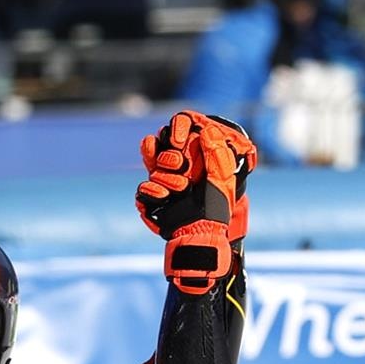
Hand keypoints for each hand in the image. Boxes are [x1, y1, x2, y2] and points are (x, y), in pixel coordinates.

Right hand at [137, 111, 257, 293]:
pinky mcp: (151, 199)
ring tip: (180, 188)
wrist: (200, 235)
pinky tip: (165, 197)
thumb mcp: (222, 178)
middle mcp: (175, 167)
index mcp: (193, 157)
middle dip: (169, 156)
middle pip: (159, 146)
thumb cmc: (215, 208)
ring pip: (151, 166)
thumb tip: (207, 129)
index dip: (177, 129)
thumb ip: (216, 152)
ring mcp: (161, 182)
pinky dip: (152, 191)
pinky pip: (142, 188)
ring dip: (165, 176)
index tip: (180, 140)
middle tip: (180, 165)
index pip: (178, 130)